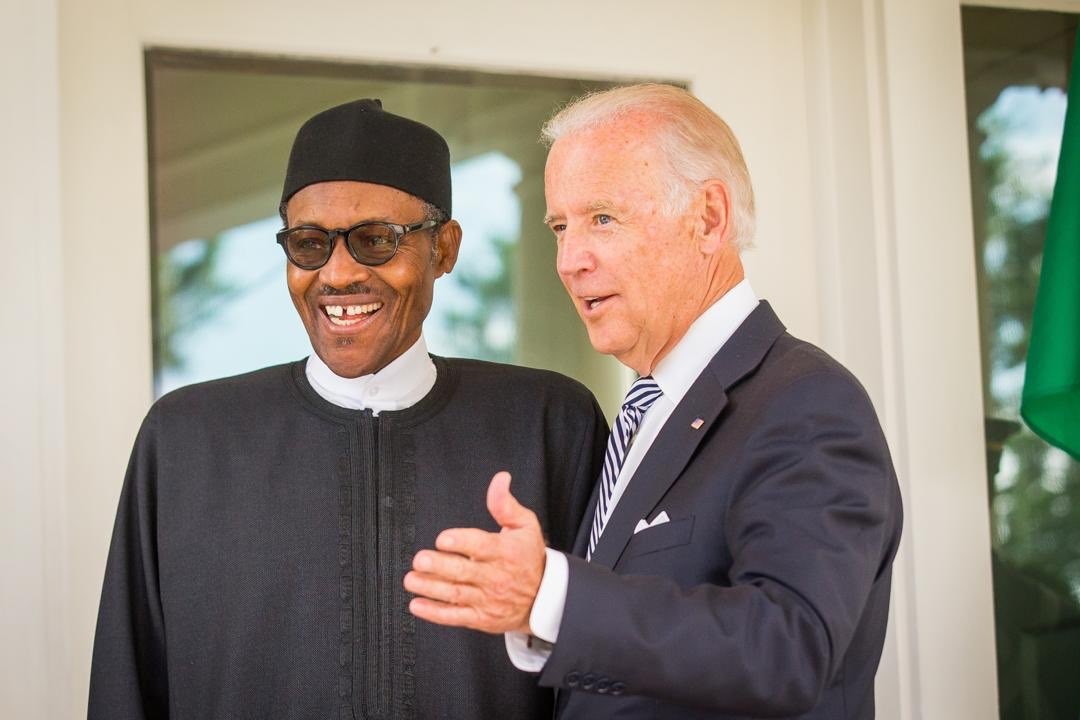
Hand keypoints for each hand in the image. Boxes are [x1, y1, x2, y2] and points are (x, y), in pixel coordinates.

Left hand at [404, 471, 546, 634]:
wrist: (543, 598)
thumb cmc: (529, 558)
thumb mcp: (525, 526)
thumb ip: (505, 504)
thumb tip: (499, 480)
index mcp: (504, 551)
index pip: (481, 546)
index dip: (460, 542)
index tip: (443, 539)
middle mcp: (494, 576)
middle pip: (462, 571)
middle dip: (439, 566)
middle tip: (420, 560)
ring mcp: (486, 599)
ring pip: (455, 593)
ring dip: (430, 588)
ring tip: (411, 579)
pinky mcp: (480, 617)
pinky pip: (455, 616)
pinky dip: (435, 613)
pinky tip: (417, 605)